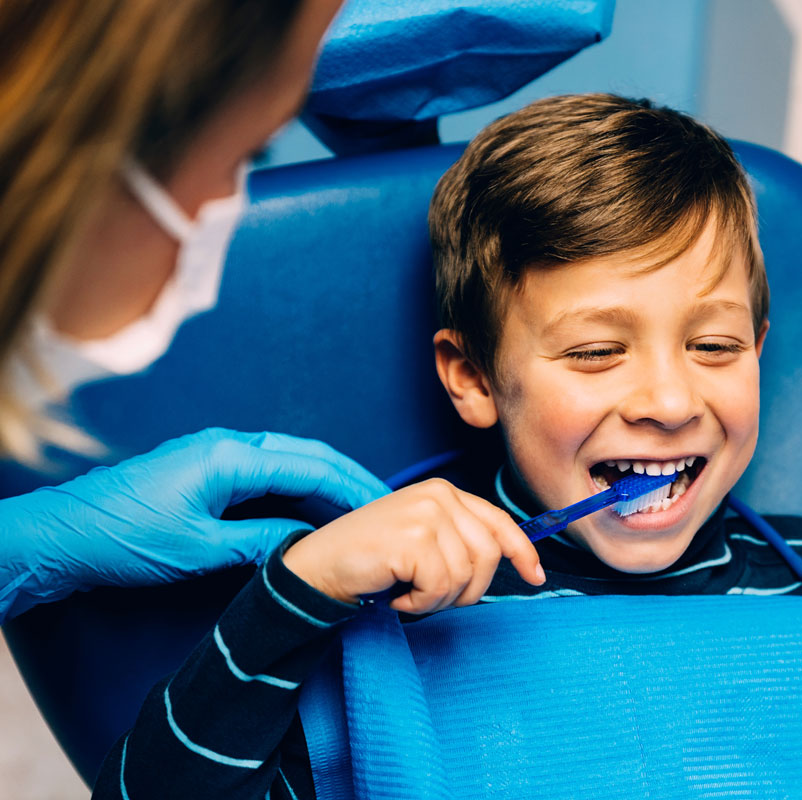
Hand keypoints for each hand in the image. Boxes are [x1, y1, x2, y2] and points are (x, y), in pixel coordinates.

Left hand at [0, 428, 388, 618]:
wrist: (60, 535)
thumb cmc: (121, 539)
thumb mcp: (199, 549)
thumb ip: (261, 542)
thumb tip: (309, 547)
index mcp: (230, 456)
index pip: (310, 467)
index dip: (353, 489)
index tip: (386, 508)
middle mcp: (228, 445)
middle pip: (308, 454)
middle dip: (350, 478)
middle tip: (387, 505)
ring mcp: (216, 454)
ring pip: (290, 460)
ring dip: (326, 481)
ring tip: (360, 508)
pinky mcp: (207, 469)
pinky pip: (268, 471)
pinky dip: (299, 487)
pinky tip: (313, 510)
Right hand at [282, 478, 545, 612]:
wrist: (319, 567)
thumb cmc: (372, 560)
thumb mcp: (424, 540)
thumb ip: (461, 540)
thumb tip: (514, 561)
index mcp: (446, 492)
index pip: (499, 522)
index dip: (523, 551)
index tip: (535, 576)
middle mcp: (440, 495)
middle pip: (488, 556)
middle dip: (466, 589)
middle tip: (430, 596)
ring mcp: (426, 514)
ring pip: (466, 576)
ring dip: (437, 599)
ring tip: (408, 591)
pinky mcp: (413, 538)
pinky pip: (440, 587)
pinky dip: (419, 603)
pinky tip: (396, 594)